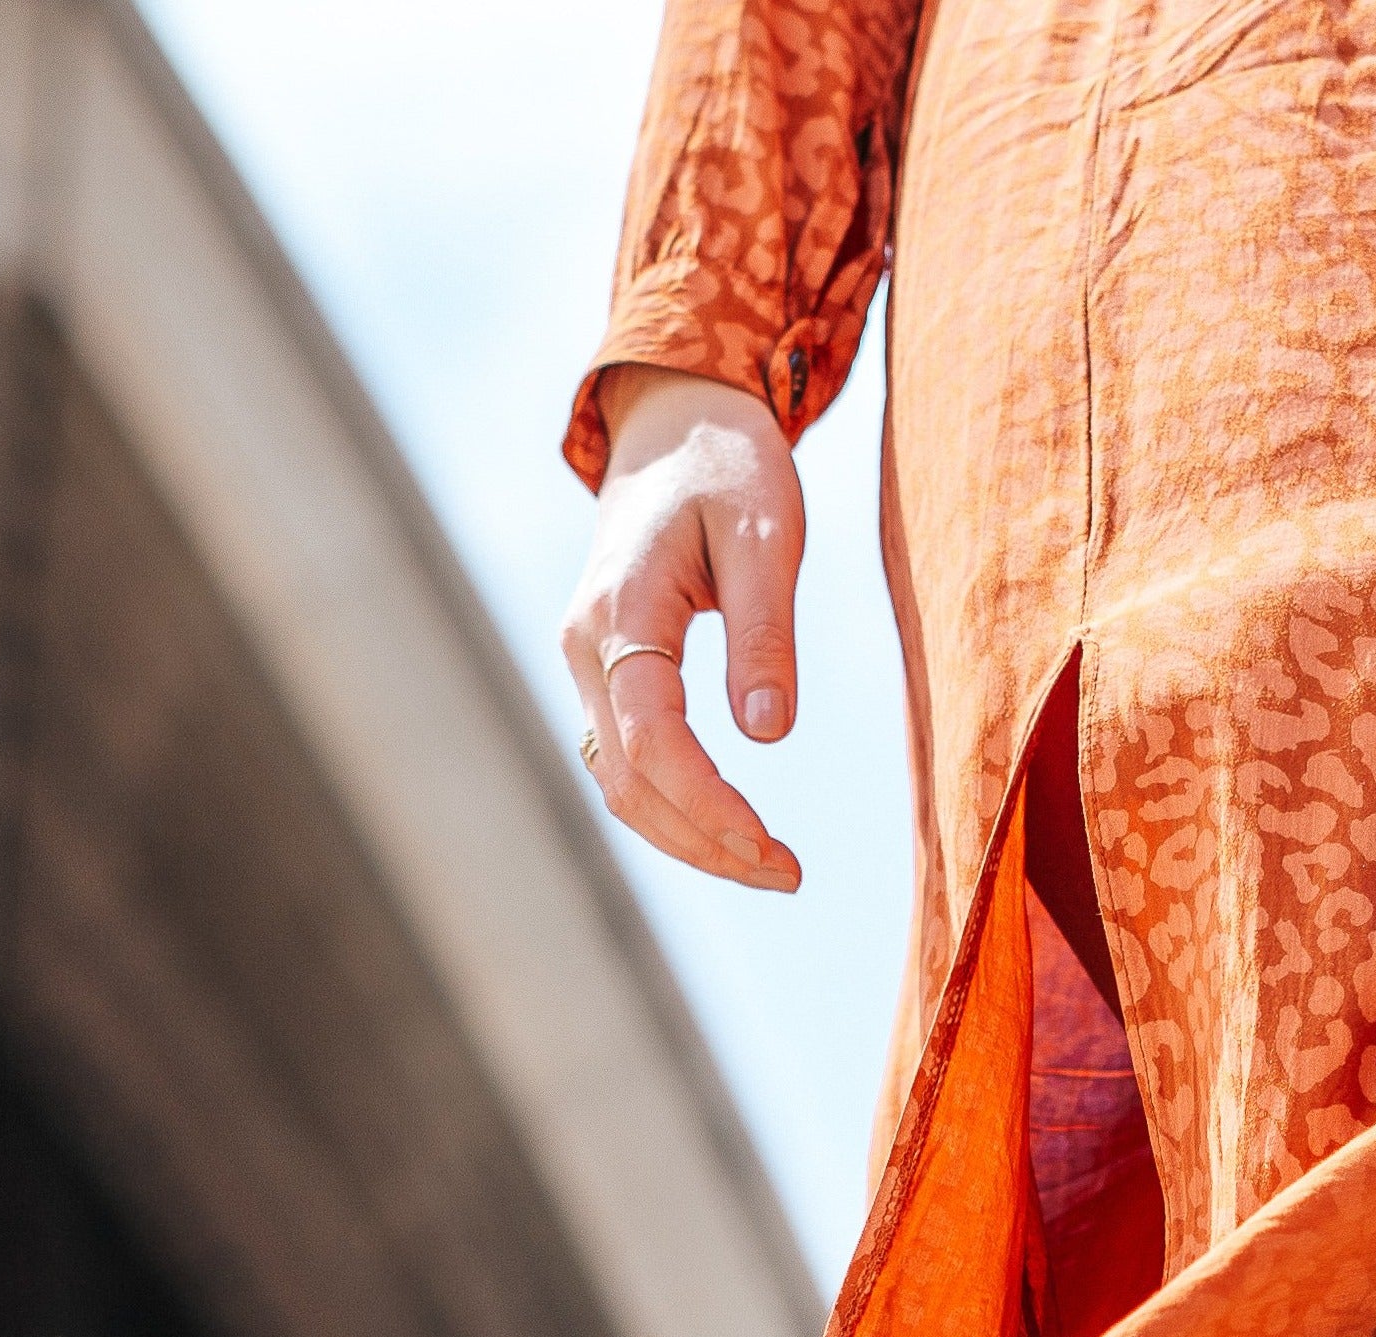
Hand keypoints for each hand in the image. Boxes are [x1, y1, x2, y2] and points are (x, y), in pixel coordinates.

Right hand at [562, 367, 805, 891]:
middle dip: (705, 843)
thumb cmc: (730, 464)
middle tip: (788, 874)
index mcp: (620, 608)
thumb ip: (765, 632)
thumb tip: (769, 734)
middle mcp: (586, 645)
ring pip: (620, 785)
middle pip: (628, 783)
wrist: (676, 423)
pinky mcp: (607, 675)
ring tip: (769, 864)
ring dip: (689, 838)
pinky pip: (628, 762)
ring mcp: (588, 663)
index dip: (708, 809)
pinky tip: (730, 829)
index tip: (773, 851)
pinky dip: (674, 808)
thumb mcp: (767, 532)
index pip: (651, 743)